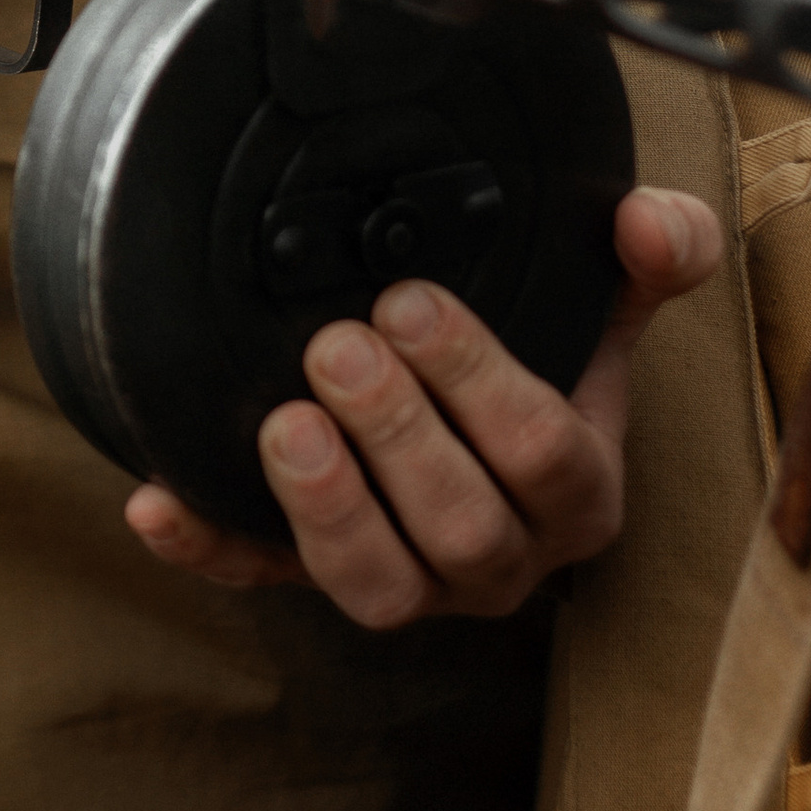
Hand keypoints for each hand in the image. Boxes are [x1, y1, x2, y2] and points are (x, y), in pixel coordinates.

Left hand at [124, 185, 722, 627]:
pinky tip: (159, 502)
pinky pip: (260, 582)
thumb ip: (651, 251)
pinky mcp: (314, 580)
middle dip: (398, 438)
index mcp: (578, 493)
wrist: (475, 411)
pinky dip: (210, 549)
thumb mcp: (602, 302)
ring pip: (379, 590)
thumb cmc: (545, 357)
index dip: (481, 385)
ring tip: (284, 424)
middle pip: (462, 529)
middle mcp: (501, 558)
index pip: (545, 458)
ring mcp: (410, 581)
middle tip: (337, 349)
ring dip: (328, 511)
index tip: (411, 303)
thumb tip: (646, 220)